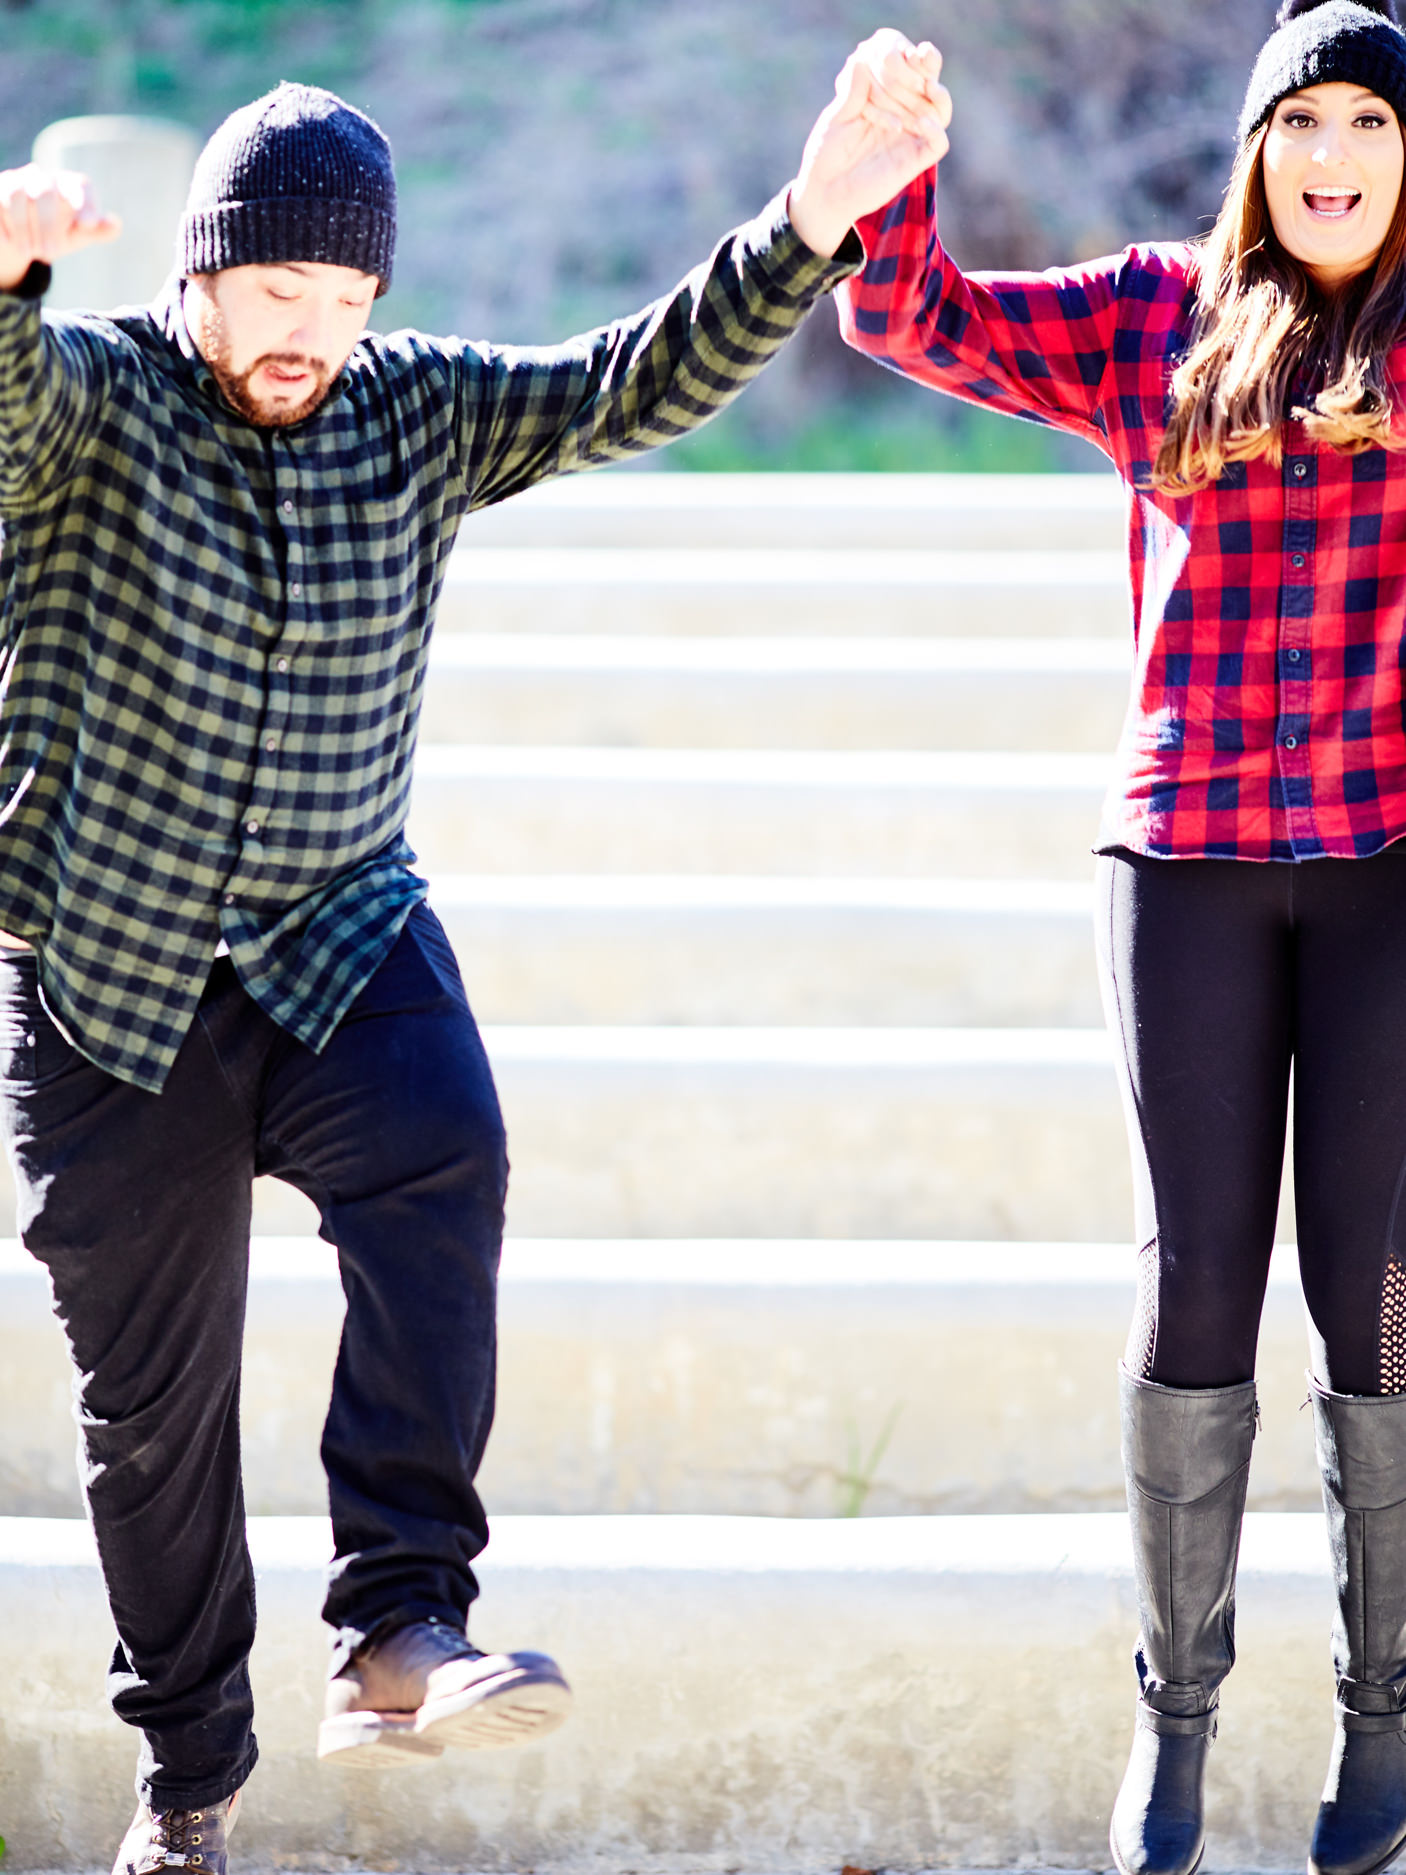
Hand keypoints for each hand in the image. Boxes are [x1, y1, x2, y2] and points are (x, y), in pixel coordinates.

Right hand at [0, 165, 120, 291]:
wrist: (25, 233)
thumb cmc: (59, 231)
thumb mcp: (78, 235)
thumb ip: (97, 231)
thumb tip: (115, 224)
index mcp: (70, 185)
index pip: (80, 186)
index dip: (85, 202)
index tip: (87, 225)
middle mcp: (44, 178)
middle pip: (45, 191)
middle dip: (48, 224)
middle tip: (50, 253)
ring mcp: (17, 181)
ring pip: (16, 194)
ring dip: (22, 225)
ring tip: (28, 253)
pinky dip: (4, 224)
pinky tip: (9, 243)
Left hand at [789, 31, 949, 258]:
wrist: (824, 192)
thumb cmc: (827, 153)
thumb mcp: (837, 118)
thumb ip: (851, 93)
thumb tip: (860, 60)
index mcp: (884, 99)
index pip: (905, 71)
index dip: (909, 57)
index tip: (900, 49)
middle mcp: (902, 115)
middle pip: (928, 85)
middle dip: (929, 69)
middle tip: (922, 57)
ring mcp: (910, 137)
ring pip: (940, 111)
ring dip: (939, 96)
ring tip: (930, 86)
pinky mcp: (914, 161)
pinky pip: (938, 143)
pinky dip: (936, 130)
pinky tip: (923, 122)